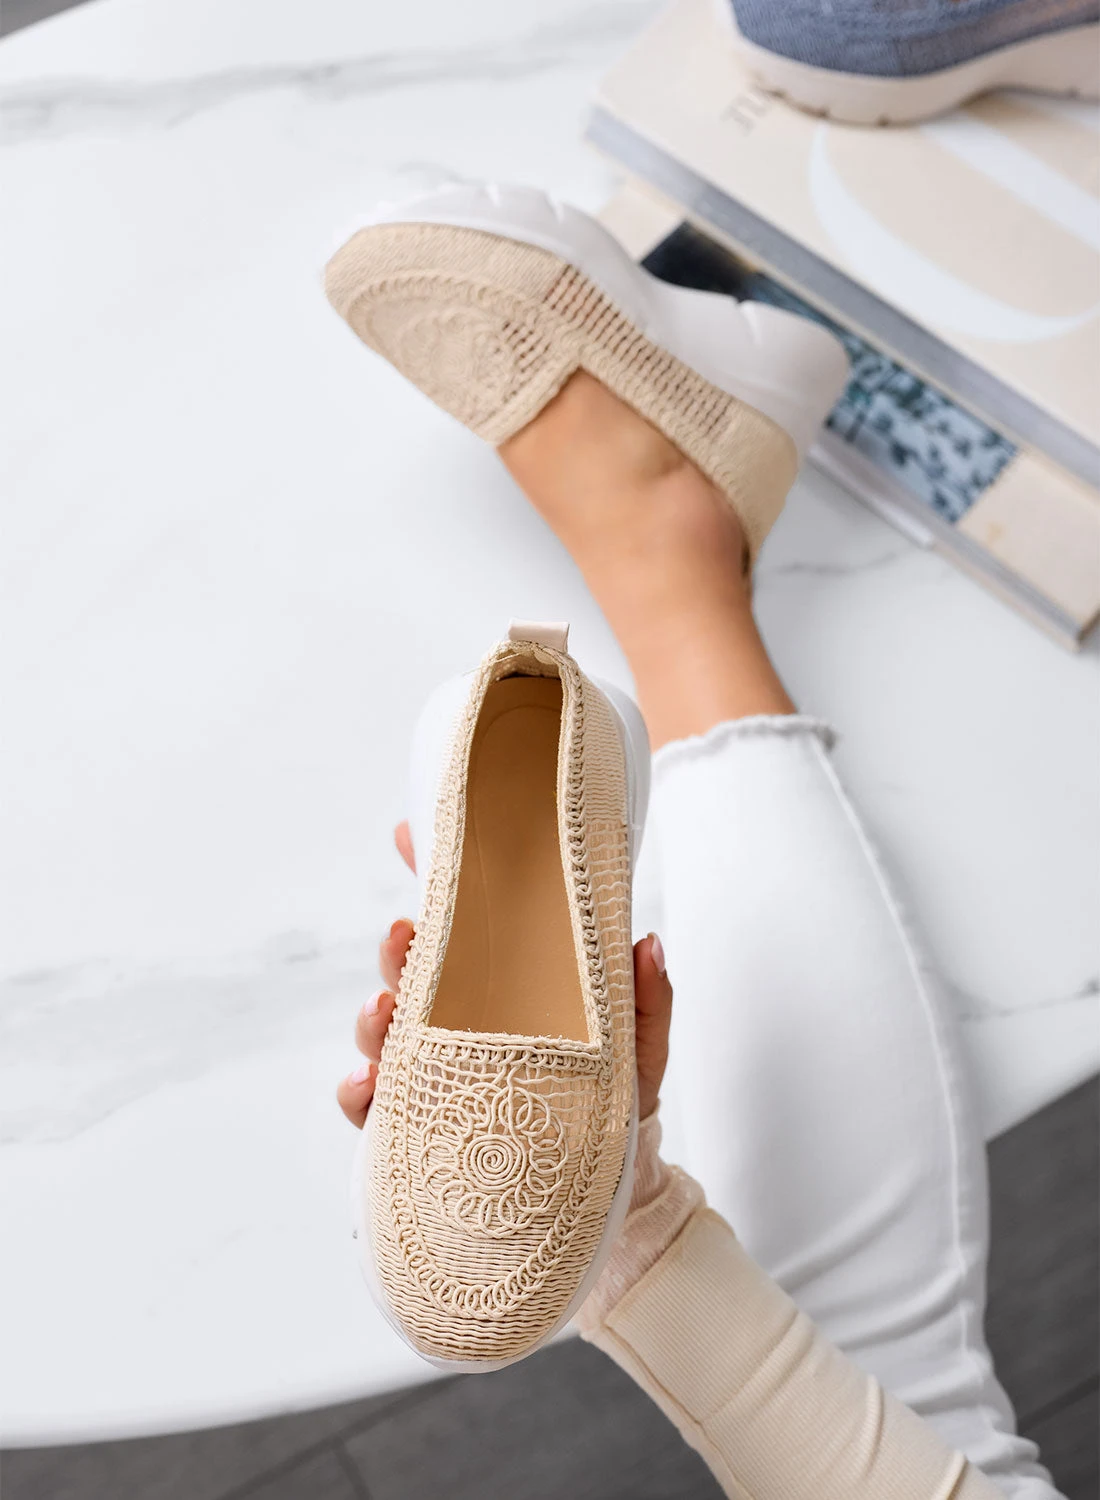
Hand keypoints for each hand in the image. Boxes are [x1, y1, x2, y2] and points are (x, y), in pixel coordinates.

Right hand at [336, 822, 672, 1126]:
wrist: (612, 1172)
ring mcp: (434, 1068)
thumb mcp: (639, 1041)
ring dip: (372, 1016)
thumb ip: (645, 997)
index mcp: (504, 981)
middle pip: (410, 971)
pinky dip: (357, 1092)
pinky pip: (371, 1107)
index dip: (433, 872)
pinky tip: (367, 1084)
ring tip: (383, 1008)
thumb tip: (646, 943)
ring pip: (383, 1031)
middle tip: (402, 935)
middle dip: (397, 950)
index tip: (414, 833)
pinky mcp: (421, 1123)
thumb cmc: (619, 1093)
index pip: (460, 920)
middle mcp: (460, 1018)